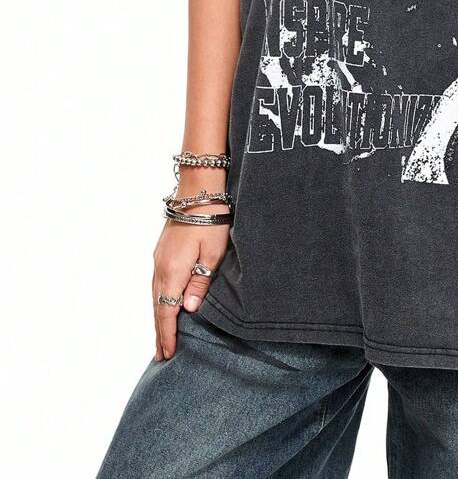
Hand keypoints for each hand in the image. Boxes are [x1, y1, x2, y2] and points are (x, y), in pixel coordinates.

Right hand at [151, 216, 229, 360]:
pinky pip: (158, 284)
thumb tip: (188, 310)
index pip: (166, 311)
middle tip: (160, 356)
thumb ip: (200, 283)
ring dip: (158, 318)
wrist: (198, 191)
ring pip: (155, 296)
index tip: (167, 354)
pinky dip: (159, 301)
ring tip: (161, 338)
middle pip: (157, 307)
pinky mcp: (162, 252)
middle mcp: (160, 267)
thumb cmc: (212, 220)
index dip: (167, 334)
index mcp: (172, 271)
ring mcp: (158, 258)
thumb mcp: (213, 254)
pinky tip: (164, 306)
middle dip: (159, 332)